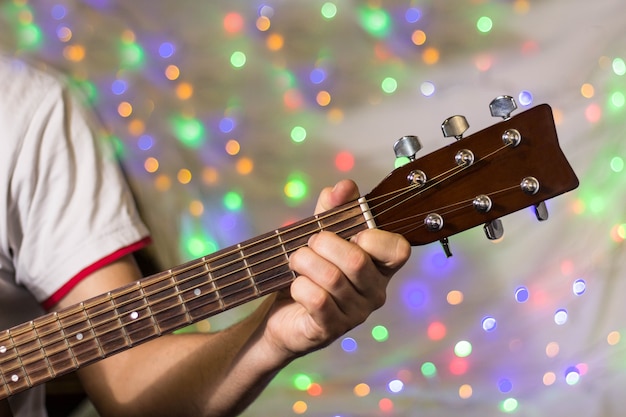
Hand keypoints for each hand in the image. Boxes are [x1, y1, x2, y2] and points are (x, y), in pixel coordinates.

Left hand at [262, 180, 410, 360]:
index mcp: (380, 266)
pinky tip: (295, 286)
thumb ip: (333, 210)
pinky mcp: (331, 329)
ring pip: (333, 278)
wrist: (282, 314)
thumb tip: (344, 186)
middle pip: (357, 261)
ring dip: (305, 262)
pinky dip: (299, 286)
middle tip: (310, 243)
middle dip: (324, 244)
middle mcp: (374, 292)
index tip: (351, 233)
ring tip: (296, 261)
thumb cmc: (309, 271)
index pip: (398, 250)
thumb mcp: (320, 236)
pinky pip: (317, 300)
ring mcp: (355, 314)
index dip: (373, 236)